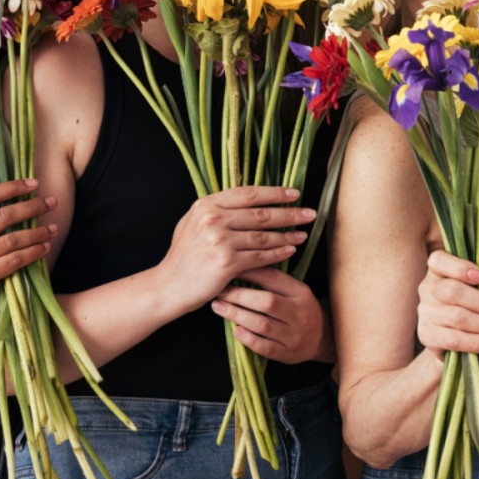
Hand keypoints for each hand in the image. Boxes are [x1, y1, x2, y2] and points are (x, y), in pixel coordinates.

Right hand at [0, 179, 55, 327]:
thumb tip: (0, 192)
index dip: (12, 187)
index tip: (34, 183)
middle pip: (4, 216)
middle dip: (32, 207)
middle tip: (52, 202)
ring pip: (12, 240)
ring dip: (38, 232)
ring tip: (53, 228)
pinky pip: (14, 261)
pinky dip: (33, 253)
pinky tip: (44, 248)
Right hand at [160, 186, 314, 313]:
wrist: (168, 286)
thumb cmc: (183, 256)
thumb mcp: (193, 222)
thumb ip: (216, 210)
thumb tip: (246, 199)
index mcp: (207, 204)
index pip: (248, 193)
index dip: (274, 193)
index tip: (294, 193)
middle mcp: (213, 218)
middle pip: (260, 213)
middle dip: (290, 213)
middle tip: (309, 213)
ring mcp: (219, 240)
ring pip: (263, 235)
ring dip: (287, 235)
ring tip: (303, 234)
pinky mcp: (226, 263)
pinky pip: (260, 257)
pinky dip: (278, 253)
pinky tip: (290, 250)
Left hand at [211, 267, 332, 364]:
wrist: (322, 337)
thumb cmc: (301, 308)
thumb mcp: (294, 290)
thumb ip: (273, 280)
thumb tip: (241, 266)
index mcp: (300, 292)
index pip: (273, 278)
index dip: (249, 272)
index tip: (230, 270)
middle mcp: (299, 313)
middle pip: (267, 302)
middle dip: (239, 296)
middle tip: (220, 292)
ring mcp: (294, 335)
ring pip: (263, 325)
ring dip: (237, 315)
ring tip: (219, 308)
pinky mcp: (287, 354)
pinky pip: (265, 347)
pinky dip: (248, 339)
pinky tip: (235, 330)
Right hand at [416, 250, 478, 354]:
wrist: (461, 340)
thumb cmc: (476, 308)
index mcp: (438, 269)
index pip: (439, 260)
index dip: (460, 267)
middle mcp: (427, 288)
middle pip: (452, 291)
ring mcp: (425, 312)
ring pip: (456, 317)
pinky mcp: (427, 335)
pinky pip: (453, 340)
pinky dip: (477, 342)